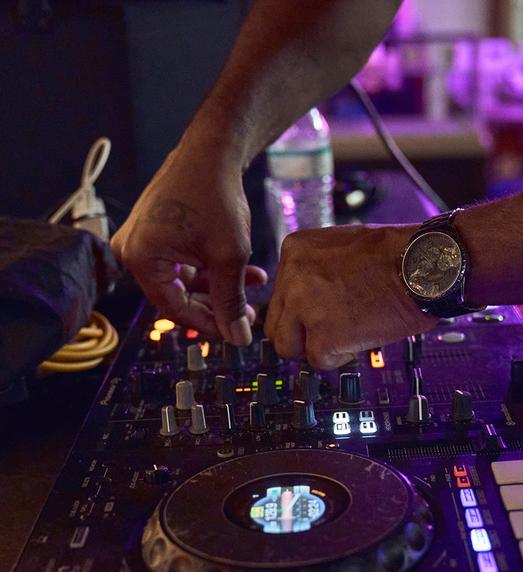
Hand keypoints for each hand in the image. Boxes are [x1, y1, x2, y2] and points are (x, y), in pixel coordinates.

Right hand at [110, 142, 265, 344]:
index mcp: (140, 258)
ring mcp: (144, 240)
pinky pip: (186, 262)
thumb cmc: (215, 196)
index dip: (209, 324)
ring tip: (255, 285)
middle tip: (249, 313)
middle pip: (179, 296)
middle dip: (219, 304)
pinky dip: (215, 268)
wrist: (213, 149)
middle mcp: (132, 250)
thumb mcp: (228, 257)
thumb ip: (231, 302)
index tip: (237, 332)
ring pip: (187, 280)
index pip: (175, 309)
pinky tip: (248, 271)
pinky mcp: (158, 232)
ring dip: (222, 286)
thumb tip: (237, 338)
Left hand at [264, 224, 436, 369]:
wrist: (423, 265)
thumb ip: (317, 270)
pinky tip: (360, 339)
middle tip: (329, 332)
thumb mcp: (342, 245)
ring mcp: (305, 308)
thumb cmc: (397, 254)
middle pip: (276, 324)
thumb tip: (310, 299)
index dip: (301, 311)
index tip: (319, 314)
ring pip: (288, 347)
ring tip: (345, 335)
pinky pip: (318, 361)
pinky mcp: (323, 336)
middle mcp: (292, 278)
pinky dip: (340, 356)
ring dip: (315, 347)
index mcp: (295, 251)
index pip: (280, 295)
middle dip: (301, 333)